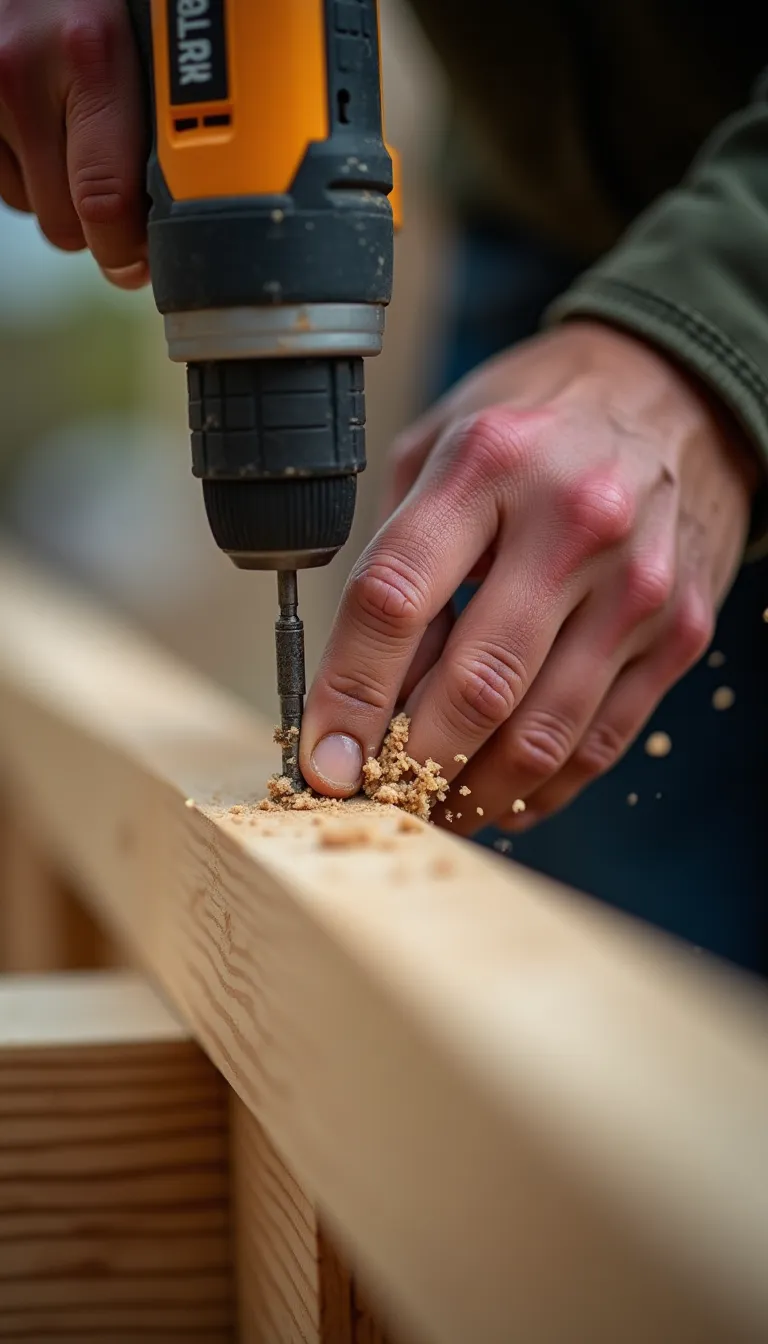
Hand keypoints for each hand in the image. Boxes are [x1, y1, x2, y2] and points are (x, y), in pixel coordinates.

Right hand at [0, 0, 147, 287]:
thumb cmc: (98, 0)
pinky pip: (2, 184)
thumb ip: (158, 117)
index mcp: (92, 56)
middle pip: (65, 222)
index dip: (127, 250)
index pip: (106, 202)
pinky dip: (27, 174)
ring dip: (59, 196)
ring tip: (77, 139)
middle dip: (98, 229)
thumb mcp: (139, 37)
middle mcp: (26, 70)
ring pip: (31, 207)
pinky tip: (43, 129)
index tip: (142, 262)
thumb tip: (180, 215)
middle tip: (121, 204)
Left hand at [300, 320, 758, 833]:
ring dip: (474, 792)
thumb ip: (397, 556)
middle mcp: (575, 522)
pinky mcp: (681, 630)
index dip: (347, 693)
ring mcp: (638, 584)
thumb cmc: (538, 427)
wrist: (676, 396)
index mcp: (490, 463)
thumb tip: (358, 688)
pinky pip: (602, 741)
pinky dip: (542, 789)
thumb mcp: (443, 447)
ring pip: (543, 735)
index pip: (396, 599)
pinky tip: (502, 796)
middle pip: (476, 685)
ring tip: (431, 806)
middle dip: (410, 762)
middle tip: (374, 795)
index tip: (323, 758)